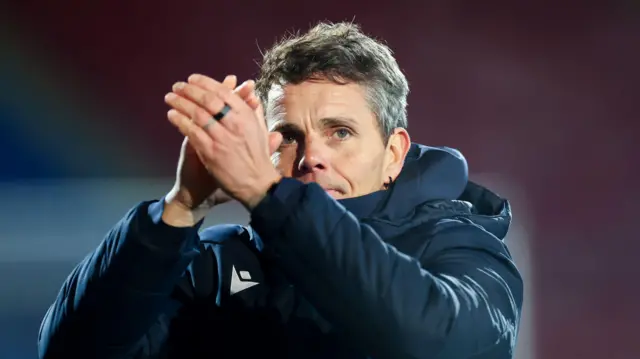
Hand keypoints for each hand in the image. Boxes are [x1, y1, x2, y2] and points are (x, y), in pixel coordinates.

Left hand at [165, 74, 282, 209]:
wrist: (257, 183)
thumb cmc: (259, 156)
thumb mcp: (261, 130)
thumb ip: (254, 112)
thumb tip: (252, 94)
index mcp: (247, 116)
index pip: (223, 92)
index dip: (206, 83)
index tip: (193, 79)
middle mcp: (235, 124)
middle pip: (208, 100)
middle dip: (189, 90)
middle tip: (177, 86)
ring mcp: (222, 138)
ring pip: (197, 114)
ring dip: (181, 103)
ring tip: (170, 98)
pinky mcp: (211, 152)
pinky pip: (192, 132)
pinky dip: (180, 121)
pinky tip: (172, 115)